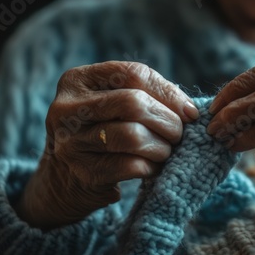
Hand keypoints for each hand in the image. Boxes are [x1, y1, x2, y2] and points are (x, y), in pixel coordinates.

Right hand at [17, 61, 198, 228]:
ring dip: (162, 146)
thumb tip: (189, 110)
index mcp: (77, 80)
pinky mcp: (84, 173)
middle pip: (134, 103)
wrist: (66, 179)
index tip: (189, 112)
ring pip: (134, 136)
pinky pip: (133, 166)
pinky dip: (153, 167)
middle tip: (178, 134)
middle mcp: (68, 108)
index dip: (169, 93)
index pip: (134, 74)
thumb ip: (145, 95)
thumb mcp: (112, 103)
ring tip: (165, 151)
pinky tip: (153, 168)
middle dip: (168, 121)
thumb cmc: (102, 132)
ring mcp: (72, 142)